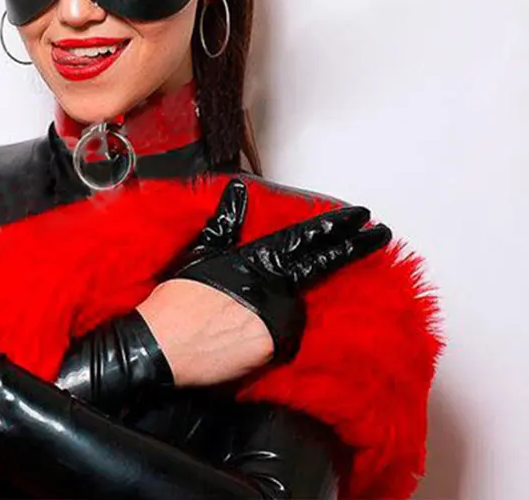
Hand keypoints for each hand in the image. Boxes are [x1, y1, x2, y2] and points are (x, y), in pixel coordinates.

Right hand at [137, 177, 391, 386]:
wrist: (161, 347)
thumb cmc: (176, 299)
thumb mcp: (200, 253)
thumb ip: (224, 223)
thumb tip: (235, 193)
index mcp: (256, 262)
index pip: (306, 241)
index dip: (337, 227)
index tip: (363, 217)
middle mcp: (274, 290)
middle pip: (319, 269)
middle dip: (355, 248)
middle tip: (381, 235)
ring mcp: (278, 322)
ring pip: (292, 308)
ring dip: (279, 304)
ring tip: (237, 311)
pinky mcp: (275, 351)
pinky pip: (281, 336)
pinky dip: (269, 330)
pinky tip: (238, 331)